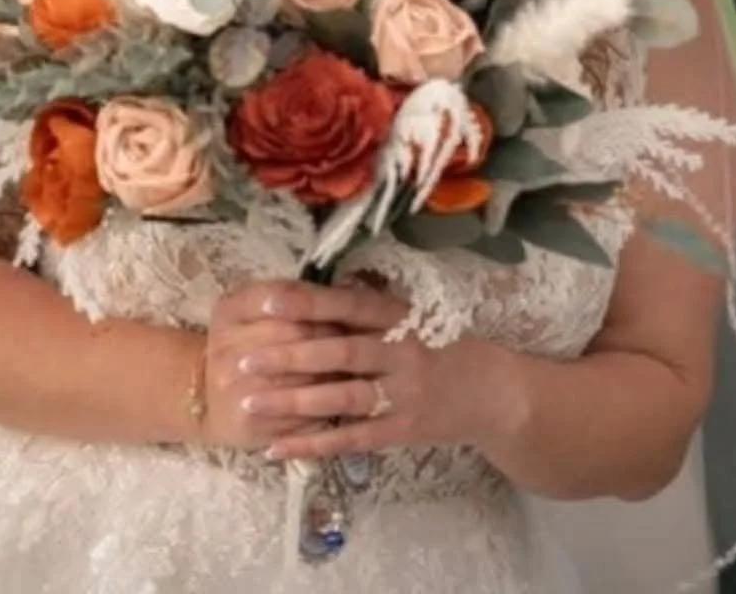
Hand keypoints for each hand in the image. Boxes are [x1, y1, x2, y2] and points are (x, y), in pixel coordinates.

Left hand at [225, 280, 505, 461]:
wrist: (493, 394)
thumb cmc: (444, 344)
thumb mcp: (414, 315)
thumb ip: (370, 307)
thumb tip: (319, 286)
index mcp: (401, 318)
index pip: (348, 306)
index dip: (308, 304)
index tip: (266, 302)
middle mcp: (402, 353)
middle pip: (340, 353)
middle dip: (289, 357)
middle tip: (243, 361)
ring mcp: (402, 396)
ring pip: (341, 398)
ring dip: (293, 402)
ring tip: (250, 402)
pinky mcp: (401, 431)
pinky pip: (350, 438)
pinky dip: (312, 444)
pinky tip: (276, 448)